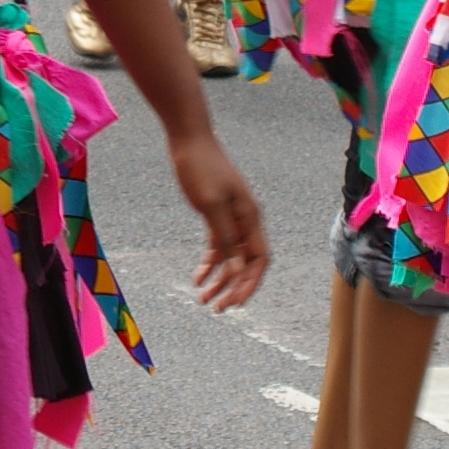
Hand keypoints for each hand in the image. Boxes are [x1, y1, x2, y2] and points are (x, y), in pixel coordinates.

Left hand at [170, 133, 269, 309]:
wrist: (189, 140)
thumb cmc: (201, 168)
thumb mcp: (211, 205)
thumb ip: (226, 237)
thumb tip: (239, 269)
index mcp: (250, 218)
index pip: (260, 260)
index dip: (250, 283)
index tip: (236, 303)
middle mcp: (246, 220)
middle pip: (247, 263)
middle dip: (235, 287)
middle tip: (217, 308)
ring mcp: (232, 217)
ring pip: (232, 257)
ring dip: (220, 279)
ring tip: (203, 298)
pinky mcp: (217, 213)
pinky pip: (219, 246)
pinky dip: (210, 263)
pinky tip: (198, 276)